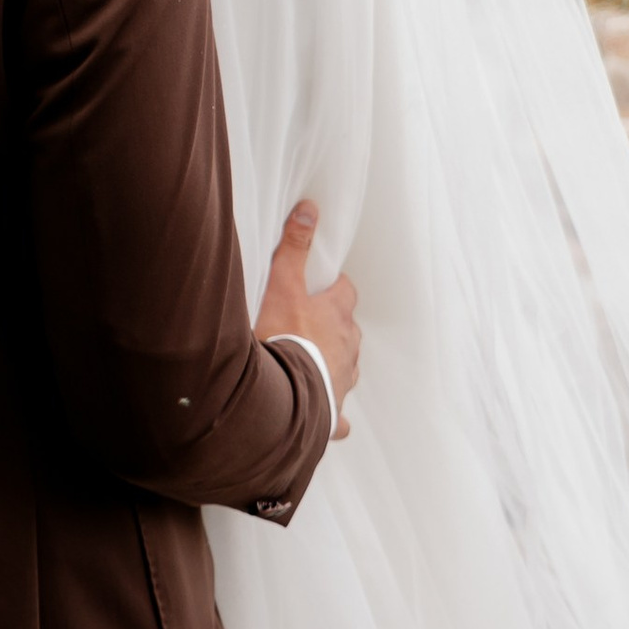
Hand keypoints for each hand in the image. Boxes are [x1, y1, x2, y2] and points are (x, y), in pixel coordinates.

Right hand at [255, 199, 358, 439]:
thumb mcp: (282, 286)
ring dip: (333, 363)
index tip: (320, 286)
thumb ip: (293, 248)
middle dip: (333, 326)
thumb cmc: (282, 340)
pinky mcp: (332, 412)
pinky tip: (324, 419)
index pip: (345, 292)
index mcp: (337, 317)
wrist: (281, 398)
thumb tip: (309, 210)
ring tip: (312, 364)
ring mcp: (342, 381)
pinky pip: (337, 417)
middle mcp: (347, 348)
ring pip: (346, 367)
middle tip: (309, 323)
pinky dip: (332, 416)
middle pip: (347, 330)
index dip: (333, 288)